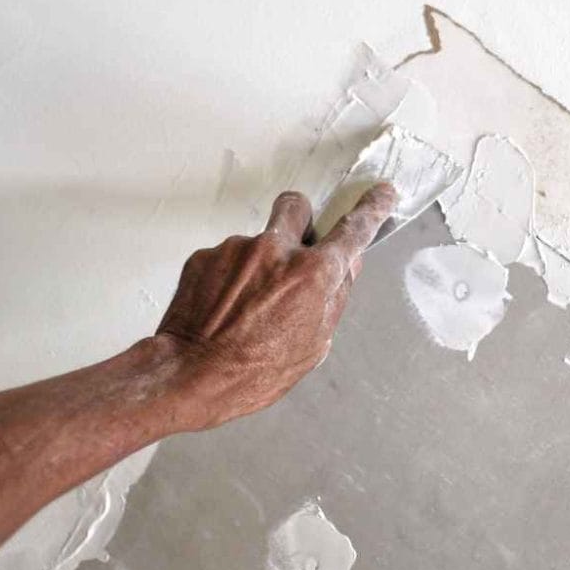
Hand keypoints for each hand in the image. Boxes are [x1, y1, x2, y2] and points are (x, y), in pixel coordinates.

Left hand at [154, 183, 396, 429]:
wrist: (187, 376)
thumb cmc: (253, 372)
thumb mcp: (313, 345)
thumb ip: (334, 298)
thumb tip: (347, 266)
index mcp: (313, 274)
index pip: (353, 230)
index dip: (372, 209)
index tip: (382, 194)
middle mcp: (276, 250)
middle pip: (298, 206)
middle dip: (300, 222)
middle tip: (293, 253)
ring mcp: (237, 248)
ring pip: (258, 240)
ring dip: (259, 263)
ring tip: (246, 308)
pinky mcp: (206, 256)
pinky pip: (227, 258)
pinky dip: (229, 279)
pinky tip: (223, 310)